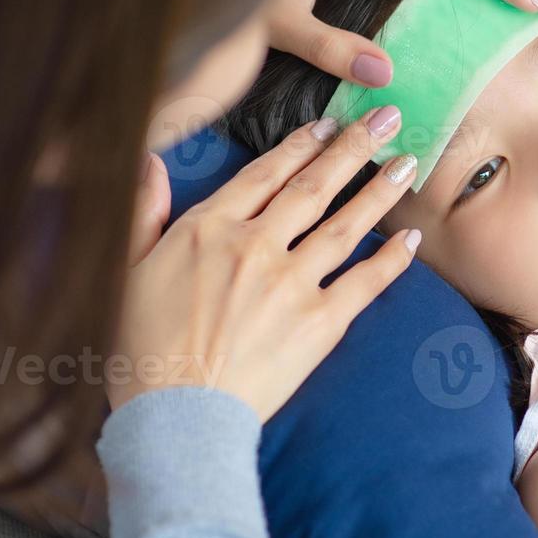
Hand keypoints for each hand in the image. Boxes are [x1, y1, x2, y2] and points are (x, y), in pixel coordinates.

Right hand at [114, 108, 419, 420]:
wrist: (173, 418)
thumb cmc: (139, 350)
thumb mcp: (126, 268)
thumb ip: (143, 210)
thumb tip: (146, 158)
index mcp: (209, 228)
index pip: (265, 173)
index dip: (300, 145)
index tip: (327, 123)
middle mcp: (256, 245)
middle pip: (314, 187)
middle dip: (352, 147)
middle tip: (385, 119)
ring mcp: (292, 283)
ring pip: (346, 224)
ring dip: (380, 190)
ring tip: (407, 162)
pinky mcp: (320, 324)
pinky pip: (365, 282)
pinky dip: (392, 259)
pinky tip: (411, 238)